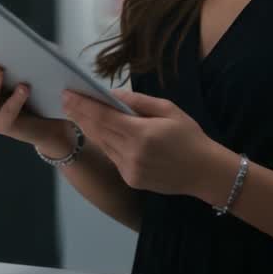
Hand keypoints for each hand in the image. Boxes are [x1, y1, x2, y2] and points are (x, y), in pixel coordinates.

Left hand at [61, 88, 232, 199]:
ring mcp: (130, 170)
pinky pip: (112, 157)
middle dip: (80, 114)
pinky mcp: (131, 179)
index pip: (104, 116)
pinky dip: (104, 143)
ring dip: (88, 129)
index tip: (67, 94)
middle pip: (98, 131)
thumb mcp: (169, 110)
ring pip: (102, 145)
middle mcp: (132, 154)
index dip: (83, 105)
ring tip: (76, 113)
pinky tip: (97, 132)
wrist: (206, 173)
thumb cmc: (190, 136)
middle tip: (65, 100)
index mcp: (142, 134)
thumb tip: (112, 94)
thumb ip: (139, 102)